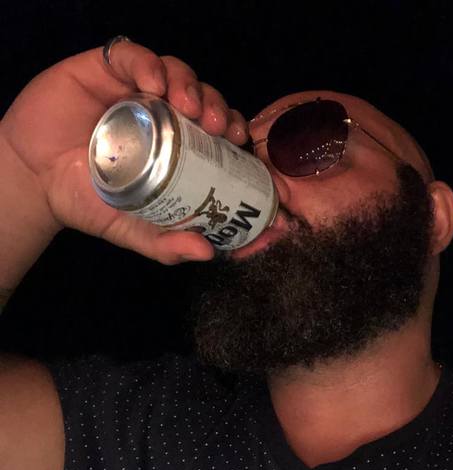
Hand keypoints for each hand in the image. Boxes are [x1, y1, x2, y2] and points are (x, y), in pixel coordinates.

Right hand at [1, 40, 249, 262]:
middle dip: (220, 109)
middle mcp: (164, 117)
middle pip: (204, 101)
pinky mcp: (107, 70)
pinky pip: (134, 57)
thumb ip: (164, 244)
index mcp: (178, 148)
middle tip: (221, 128)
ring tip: (191, 107)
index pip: (218, 134)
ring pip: (178, 75)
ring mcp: (137, 92)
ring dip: (191, 86)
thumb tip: (207, 253)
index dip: (235, 134)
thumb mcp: (131, 228)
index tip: (242, 145)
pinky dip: (149, 64)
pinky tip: (153, 82)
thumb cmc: (87, 201)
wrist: (33, 180)